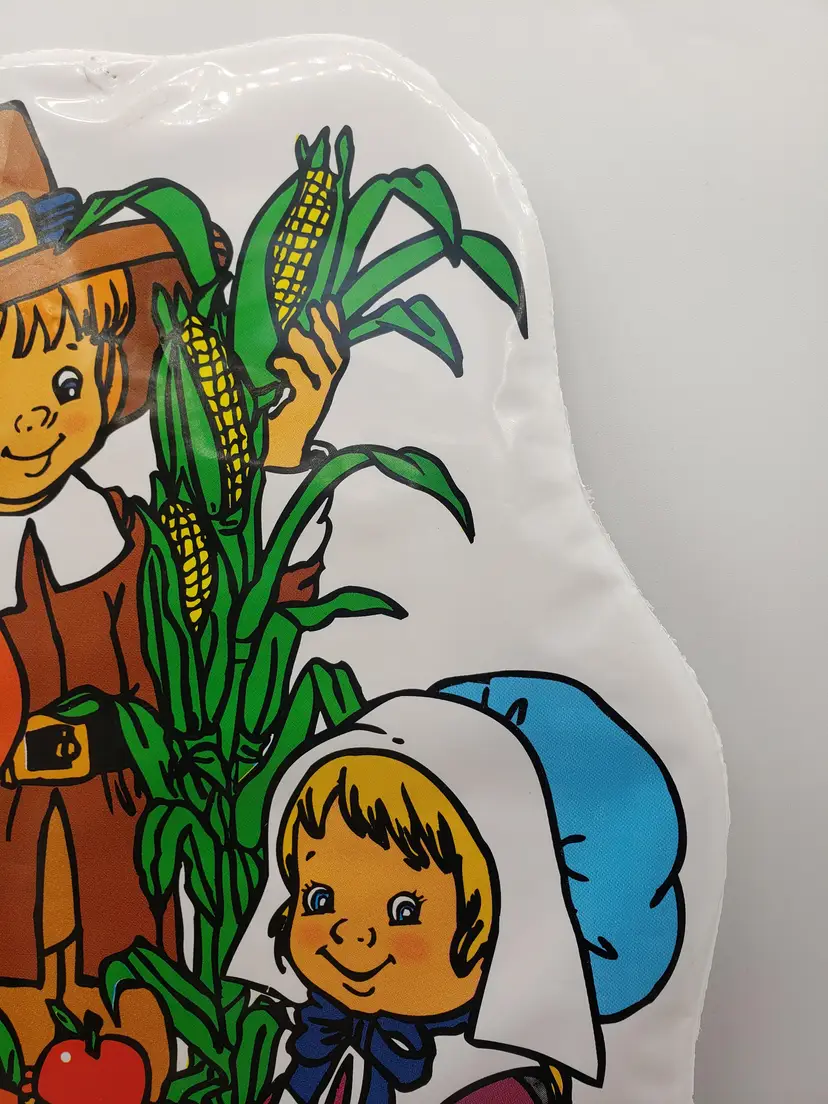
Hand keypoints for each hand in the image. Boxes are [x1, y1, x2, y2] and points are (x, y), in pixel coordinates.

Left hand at [264, 300, 348, 470]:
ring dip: (309, 346)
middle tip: (315, 306)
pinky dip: (291, 368)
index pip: (335, 354)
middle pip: (334, 359)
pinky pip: (303, 383)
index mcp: (317, 389)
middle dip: (326, 331)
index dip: (335, 329)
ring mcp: (313, 405)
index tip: (329, 303)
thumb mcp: (275, 390)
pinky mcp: (302, 413)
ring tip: (294, 327)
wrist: (269, 455)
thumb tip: (275, 336)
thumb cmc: (268, 425)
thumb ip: (280, 370)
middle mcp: (320, 396)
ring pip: (321, 370)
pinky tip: (277, 360)